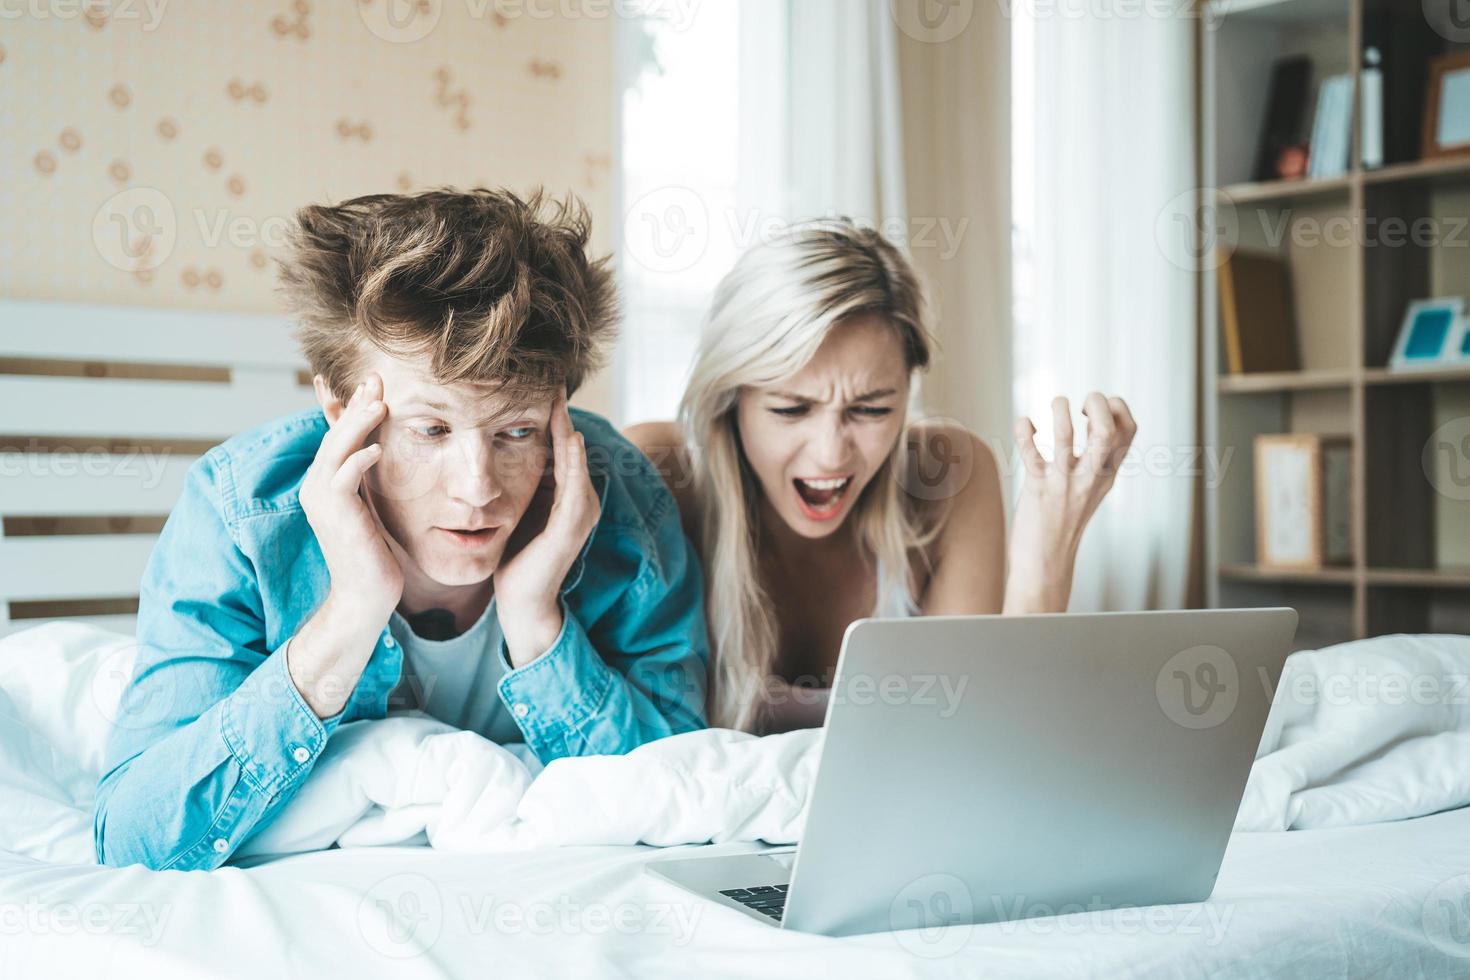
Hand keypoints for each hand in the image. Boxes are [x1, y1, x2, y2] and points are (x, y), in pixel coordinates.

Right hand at [299, 372, 403, 622]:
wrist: (365, 594)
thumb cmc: (372, 553)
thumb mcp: (369, 507)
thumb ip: (367, 481)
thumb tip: (377, 453)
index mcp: (324, 483)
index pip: (337, 437)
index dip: (352, 409)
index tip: (373, 386)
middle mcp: (316, 487)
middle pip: (335, 436)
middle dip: (356, 406)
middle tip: (376, 380)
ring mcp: (321, 499)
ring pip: (337, 450)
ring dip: (358, 424)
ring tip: (380, 402)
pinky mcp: (334, 513)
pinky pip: (343, 478)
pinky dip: (359, 459)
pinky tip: (378, 448)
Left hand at [494, 391, 600, 666]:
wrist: (521, 601)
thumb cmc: (515, 557)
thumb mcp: (515, 510)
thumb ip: (517, 482)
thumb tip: (496, 449)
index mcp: (566, 495)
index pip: (561, 447)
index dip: (552, 418)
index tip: (536, 385)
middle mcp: (581, 500)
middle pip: (572, 447)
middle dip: (562, 415)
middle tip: (552, 380)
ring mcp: (580, 513)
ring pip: (576, 461)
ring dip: (569, 429)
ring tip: (559, 399)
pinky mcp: (572, 527)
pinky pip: (573, 485)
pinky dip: (570, 460)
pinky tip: (566, 437)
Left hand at [1006, 392, 1135, 612]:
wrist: (1046, 563)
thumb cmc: (1064, 523)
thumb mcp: (1090, 491)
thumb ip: (1097, 462)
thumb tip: (1097, 424)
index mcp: (1106, 474)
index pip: (1129, 432)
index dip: (1118, 408)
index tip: (1096, 407)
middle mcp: (1089, 477)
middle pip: (1107, 430)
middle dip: (1099, 403)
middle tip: (1082, 402)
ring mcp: (1063, 483)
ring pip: (1066, 437)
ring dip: (1059, 411)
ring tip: (1057, 402)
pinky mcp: (1037, 488)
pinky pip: (1030, 452)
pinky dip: (1025, 430)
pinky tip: (1025, 423)